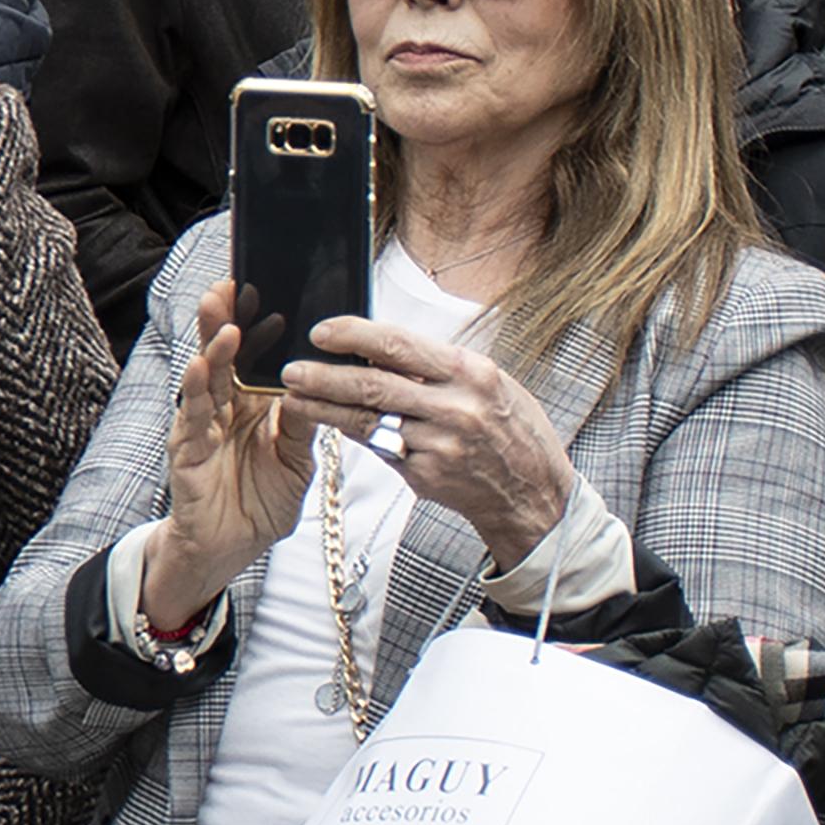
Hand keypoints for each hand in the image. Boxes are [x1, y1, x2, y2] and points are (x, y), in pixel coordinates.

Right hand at [141, 281, 313, 625]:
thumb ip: (303, 425)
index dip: (255, 324)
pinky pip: (190, 418)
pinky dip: (194, 392)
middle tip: (230, 286)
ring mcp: (202, 428)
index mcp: (252, 407)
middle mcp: (224, 410)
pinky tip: (198, 368)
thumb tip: (320, 386)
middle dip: (224, 321)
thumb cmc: (260, 502)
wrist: (233, 549)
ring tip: (223, 323)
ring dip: (211, 350)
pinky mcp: (186, 453)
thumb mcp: (297, 460)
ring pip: (205, 381)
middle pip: (223, 358)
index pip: (251, 357)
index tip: (262, 288)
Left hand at [280, 316, 578, 565]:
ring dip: (324, 407)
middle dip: (324, 375)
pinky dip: (351, 433)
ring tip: (295, 395)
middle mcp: (455, 408)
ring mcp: (438, 445)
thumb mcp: (490, 382)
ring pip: (367, 420)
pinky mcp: (424, 475)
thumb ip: (440, 366)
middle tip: (291, 369)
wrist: (532, 492)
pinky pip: (378, 448)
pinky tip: (328, 423)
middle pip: (374, 384)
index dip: (354, 335)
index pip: (401, 346)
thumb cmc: (511, 429)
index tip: (321, 331)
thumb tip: (381, 343)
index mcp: (471, 373)